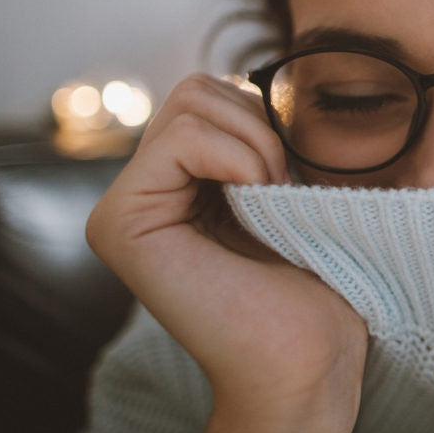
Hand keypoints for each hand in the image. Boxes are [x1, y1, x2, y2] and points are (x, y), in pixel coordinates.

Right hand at [86, 73, 366, 432]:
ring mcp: (119, 208)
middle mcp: (137, 192)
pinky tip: (255, 205)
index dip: (266, 120)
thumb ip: (256, 132)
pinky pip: (181, 136)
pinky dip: (238, 159)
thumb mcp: (288, 185)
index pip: (210, 91)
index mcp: (174, 182)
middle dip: (261, 126)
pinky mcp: (117, 224)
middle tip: (282, 192)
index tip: (291, 182)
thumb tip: (253, 75)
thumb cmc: (316, 281)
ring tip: (270, 204)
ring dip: (256, 144)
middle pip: (197, 87)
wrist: (310, 358)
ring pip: (191, 101)